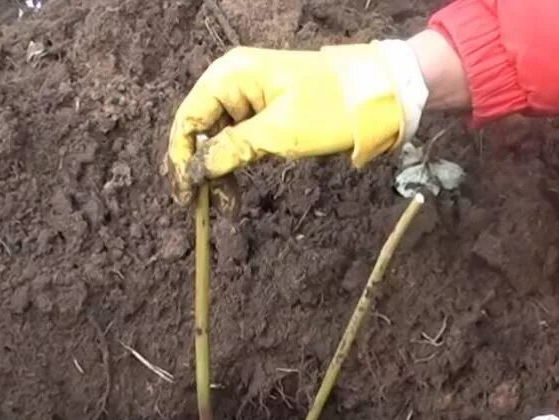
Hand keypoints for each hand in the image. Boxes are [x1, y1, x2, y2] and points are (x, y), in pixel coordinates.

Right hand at [166, 42, 422, 203]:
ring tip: (226, 206)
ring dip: (216, 173)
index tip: (185, 193)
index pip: (189, 118)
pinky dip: (233, 166)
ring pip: (215, 138)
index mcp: (232, 75)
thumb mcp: (280, 132)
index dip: (181, 157)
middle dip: (197, 168)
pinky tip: (234, 193)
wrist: (377, 95)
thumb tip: (197, 169)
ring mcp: (247, 96)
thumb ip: (233, 149)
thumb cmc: (330, 107)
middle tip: (197, 206)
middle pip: (198, 128)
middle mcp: (232, 81)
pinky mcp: (262, 112)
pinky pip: (235, 140)